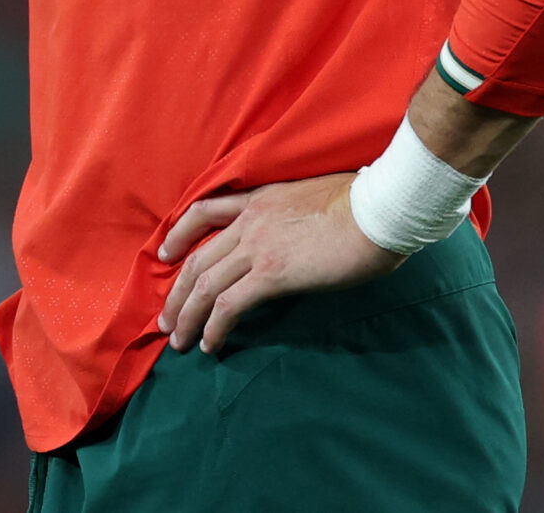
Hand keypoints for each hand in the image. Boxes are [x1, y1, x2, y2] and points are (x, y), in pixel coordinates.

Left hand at [155, 173, 403, 352]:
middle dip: (176, 292)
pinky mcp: (272, 274)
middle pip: (197, 258)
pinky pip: (229, 304)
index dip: (179, 235)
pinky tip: (210, 344)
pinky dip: (214, 327)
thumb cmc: (362, 203)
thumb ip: (292, 217)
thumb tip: (298, 238)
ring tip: (178, 340)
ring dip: (187, 315)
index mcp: (258, 200)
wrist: (377, 210)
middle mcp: (249, 222)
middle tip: (166, 318)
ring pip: (205, 284)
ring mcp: (257, 247)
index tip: (165, 254)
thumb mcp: (312, 198)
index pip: (204, 212)